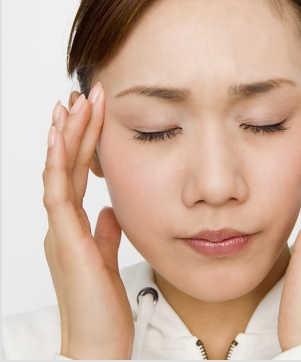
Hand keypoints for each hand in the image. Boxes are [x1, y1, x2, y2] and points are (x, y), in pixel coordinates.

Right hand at [43, 83, 133, 358]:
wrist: (97, 343)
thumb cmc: (102, 305)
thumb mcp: (106, 257)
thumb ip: (105, 233)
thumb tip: (110, 211)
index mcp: (74, 226)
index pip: (76, 175)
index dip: (81, 144)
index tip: (88, 115)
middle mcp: (63, 224)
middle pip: (66, 167)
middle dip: (73, 129)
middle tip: (81, 97)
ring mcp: (61, 231)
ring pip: (59, 173)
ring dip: (66, 137)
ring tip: (73, 105)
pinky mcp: (66, 242)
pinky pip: (58, 195)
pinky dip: (57, 165)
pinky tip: (59, 139)